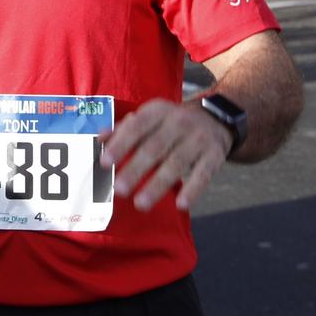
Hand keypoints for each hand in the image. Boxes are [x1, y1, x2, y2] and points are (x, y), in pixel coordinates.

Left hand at [100, 98, 229, 211]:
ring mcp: (198, 138)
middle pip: (155, 147)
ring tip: (141, 204)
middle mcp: (179, 122)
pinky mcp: (215, 155)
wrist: (215, 118)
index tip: (105, 162)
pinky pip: (203, 174)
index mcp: (158, 111)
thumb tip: (99, 140)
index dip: (121, 143)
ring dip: (158, 185)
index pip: (137, 126)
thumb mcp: (150, 118)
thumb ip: (125, 129)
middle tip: (119, 189)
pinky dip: (193, 189)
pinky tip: (181, 205)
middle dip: (136, 169)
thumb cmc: (171, 123)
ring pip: (176, 163)